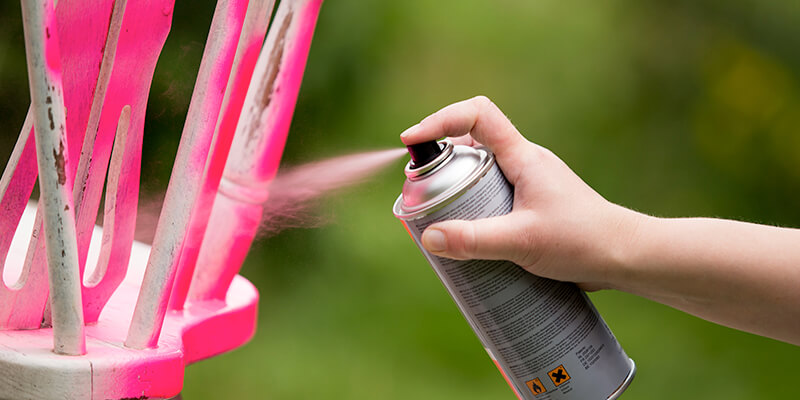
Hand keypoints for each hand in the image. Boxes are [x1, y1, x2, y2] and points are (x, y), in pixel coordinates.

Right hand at [400, 96, 640, 289]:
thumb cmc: (582, 240)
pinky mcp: (531, 205)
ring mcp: (528, 183)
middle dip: (440, 162)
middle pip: (471, 143)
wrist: (625, 256)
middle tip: (421, 190)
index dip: (440, 120)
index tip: (412, 141)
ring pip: (480, 171)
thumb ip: (474, 240)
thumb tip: (429, 237)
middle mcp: (524, 162)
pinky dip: (472, 206)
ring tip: (439, 216)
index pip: (477, 115)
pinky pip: (492, 195)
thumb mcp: (522, 240)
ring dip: (455, 187)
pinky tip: (468, 237)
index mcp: (523, 156)